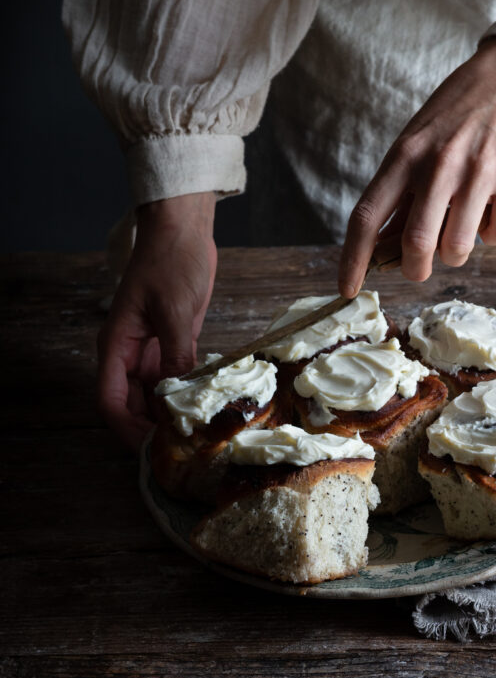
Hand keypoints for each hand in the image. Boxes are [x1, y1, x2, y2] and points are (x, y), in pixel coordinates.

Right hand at [97, 192, 217, 451]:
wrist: (183, 229)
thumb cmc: (172, 261)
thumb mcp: (176, 311)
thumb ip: (176, 356)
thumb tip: (179, 397)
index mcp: (117, 344)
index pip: (110, 400)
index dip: (127, 429)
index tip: (152, 448)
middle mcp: (129, 352)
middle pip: (131, 404)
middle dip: (150, 428)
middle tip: (182, 447)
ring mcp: (150, 348)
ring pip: (152, 394)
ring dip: (169, 413)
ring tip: (195, 432)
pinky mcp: (172, 342)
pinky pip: (173, 377)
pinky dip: (184, 393)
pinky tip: (204, 405)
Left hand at [339, 37, 495, 294]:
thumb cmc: (454, 115)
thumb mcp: (415, 143)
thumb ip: (401, 193)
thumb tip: (383, 248)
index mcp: (404, 156)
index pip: (367, 217)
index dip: (353, 259)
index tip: (348, 289)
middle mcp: (439, 164)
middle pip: (417, 243)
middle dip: (415, 269)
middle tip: (419, 267)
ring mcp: (479, 170)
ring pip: (458, 247)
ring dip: (456, 251)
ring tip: (461, 224)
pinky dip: (494, 233)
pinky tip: (492, 206)